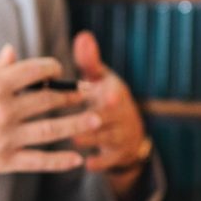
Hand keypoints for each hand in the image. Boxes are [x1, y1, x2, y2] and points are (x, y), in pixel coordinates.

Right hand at [0, 45, 95, 176]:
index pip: (35, 70)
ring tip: (94, 119)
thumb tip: (11, 54)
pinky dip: (61, 161)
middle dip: (71, 94)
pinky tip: (75, 159)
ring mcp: (7, 137)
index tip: (57, 69)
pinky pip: (40, 161)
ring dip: (78, 123)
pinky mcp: (4, 161)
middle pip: (50, 98)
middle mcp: (5, 109)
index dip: (51, 67)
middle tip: (86, 92)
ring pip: (54, 129)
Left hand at [71, 31, 147, 192]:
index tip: (103, 92)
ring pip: (106, 137)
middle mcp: (121, 114)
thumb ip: (90, 61)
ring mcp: (120, 135)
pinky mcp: (118, 154)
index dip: (109, 93)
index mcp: (114, 93)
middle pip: (109, 116)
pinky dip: (100, 162)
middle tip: (77, 116)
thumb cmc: (105, 97)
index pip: (114, 92)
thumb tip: (83, 36)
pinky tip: (88, 164)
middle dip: (95, 116)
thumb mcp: (102, 78)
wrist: (128, 130)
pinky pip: (110, 159)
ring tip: (72, 138)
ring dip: (91, 138)